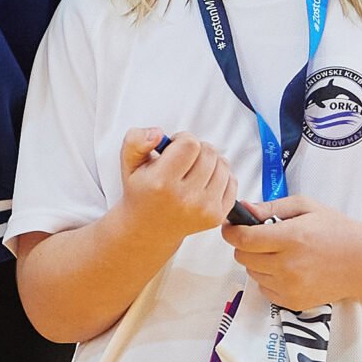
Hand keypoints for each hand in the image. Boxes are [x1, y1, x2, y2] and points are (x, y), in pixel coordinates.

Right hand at [116, 130, 236, 244]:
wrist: (149, 228)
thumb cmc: (142, 191)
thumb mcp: (129, 163)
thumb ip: (136, 141)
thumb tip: (158, 134)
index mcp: (160, 183)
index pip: (189, 144)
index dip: (182, 139)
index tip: (173, 148)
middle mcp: (185, 198)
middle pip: (208, 152)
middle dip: (197, 149)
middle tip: (182, 160)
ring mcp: (204, 209)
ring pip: (223, 165)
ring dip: (210, 162)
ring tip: (193, 170)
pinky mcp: (217, 216)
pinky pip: (232, 182)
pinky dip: (221, 177)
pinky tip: (203, 182)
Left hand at [221, 195, 361, 309]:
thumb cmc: (335, 230)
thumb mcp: (305, 207)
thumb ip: (270, 208)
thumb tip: (243, 209)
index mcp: (290, 238)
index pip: (243, 239)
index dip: (231, 231)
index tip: (231, 226)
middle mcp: (288, 266)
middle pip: (243, 257)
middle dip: (245, 245)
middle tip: (260, 238)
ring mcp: (290, 287)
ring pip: (252, 273)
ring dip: (257, 262)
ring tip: (279, 253)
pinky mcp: (293, 302)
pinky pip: (264, 289)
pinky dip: (268, 278)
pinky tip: (286, 269)